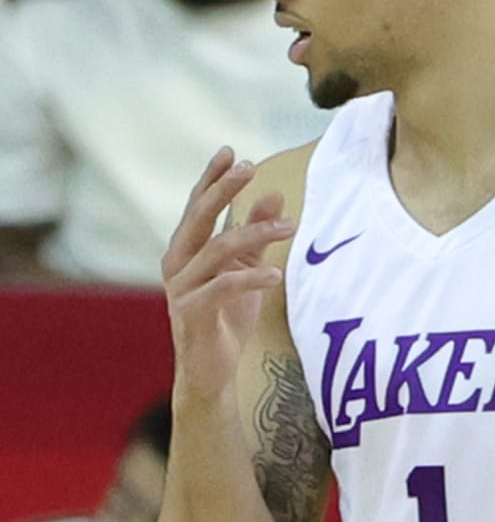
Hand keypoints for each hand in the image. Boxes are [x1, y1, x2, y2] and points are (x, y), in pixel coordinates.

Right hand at [162, 150, 291, 400]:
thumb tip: (274, 194)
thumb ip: (255, 234)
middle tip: (250, 168)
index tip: (232, 151)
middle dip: (224, 189)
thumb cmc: (226, 316)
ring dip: (254, 233)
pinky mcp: (193, 313)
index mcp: (186, 248)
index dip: (212, 178)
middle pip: (199, 217)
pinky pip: (222, 288)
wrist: (211, 370)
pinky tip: (276, 274)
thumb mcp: (246, 268)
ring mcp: (181, 288)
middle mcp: (177, 263)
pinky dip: (250, 278)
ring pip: (216, 250)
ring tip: (290, 225)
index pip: (197, 205)